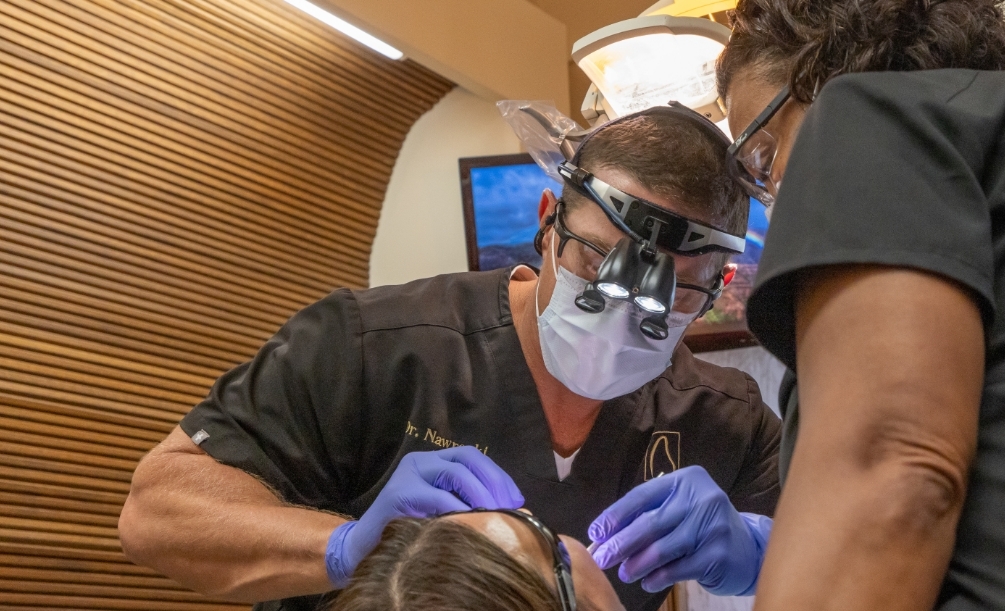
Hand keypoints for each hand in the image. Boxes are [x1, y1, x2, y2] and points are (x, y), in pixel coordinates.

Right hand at [325, 447, 523, 586]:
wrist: (365, 549)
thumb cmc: (410, 532)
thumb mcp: (442, 510)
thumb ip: (468, 502)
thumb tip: (513, 508)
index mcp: (432, 462)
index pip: (472, 456)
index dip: (497, 474)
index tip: (517, 499)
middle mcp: (419, 461)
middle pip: (467, 459)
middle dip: (493, 482)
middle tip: (509, 508)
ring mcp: (407, 475)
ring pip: (455, 474)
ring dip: (481, 495)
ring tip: (494, 515)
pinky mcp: (398, 494)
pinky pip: (437, 498)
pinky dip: (459, 509)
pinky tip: (471, 522)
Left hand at [588, 466, 770, 594]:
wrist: (748, 549)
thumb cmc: (701, 525)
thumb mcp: (678, 509)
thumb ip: (647, 515)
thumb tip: (604, 537)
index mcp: (685, 480)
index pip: (641, 495)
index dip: (615, 515)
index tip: (595, 533)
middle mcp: (701, 498)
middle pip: (650, 522)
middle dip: (620, 543)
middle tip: (601, 558)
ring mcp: (712, 526)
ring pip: (662, 548)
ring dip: (637, 563)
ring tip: (624, 573)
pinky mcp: (718, 554)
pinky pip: (678, 568)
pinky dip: (658, 577)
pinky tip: (647, 582)